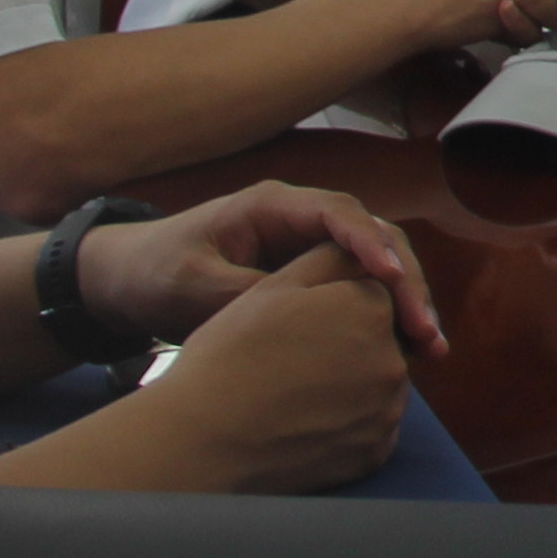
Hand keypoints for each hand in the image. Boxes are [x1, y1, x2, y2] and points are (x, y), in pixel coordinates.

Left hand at [88, 182, 448, 355]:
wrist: (126, 282)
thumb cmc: (156, 273)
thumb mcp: (194, 286)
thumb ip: (250, 296)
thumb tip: (308, 319)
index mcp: (272, 207)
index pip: (338, 213)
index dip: (370, 243)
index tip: (391, 279)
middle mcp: (301, 220)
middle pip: (374, 236)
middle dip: (405, 280)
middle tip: (425, 329)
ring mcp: (308, 247)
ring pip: (376, 265)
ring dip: (405, 300)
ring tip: (430, 347)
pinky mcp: (310, 276)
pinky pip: (359, 288)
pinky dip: (385, 315)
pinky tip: (407, 350)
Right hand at [139, 245, 406, 492]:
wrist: (205, 442)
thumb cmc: (231, 356)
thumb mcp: (274, 288)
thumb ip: (329, 259)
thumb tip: (362, 254)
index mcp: (372, 309)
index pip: (372, 294)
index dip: (334, 304)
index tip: (299, 321)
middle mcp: (394, 359)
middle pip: (380, 340)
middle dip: (348, 342)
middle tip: (293, 358)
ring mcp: (387, 411)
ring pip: (376, 384)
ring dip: (349, 381)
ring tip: (295, 391)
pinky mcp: (376, 452)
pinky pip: (369, 426)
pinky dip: (345, 421)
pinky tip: (304, 420)